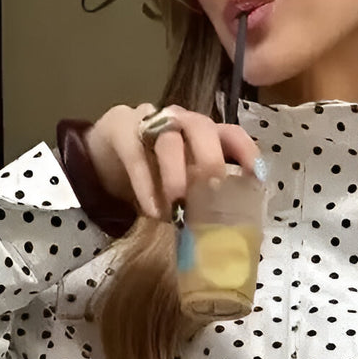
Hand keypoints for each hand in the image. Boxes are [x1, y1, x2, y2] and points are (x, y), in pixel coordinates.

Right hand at [84, 104, 260, 221]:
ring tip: (177, 208)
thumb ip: (201, 202)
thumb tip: (226, 238)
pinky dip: (145, 184)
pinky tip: (153, 211)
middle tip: (213, 191)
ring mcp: (149, 120)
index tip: (256, 177)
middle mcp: (180, 121)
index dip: (246, 151)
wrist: (100, 161)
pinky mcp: (120, 129)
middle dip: (209, 159)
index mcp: (202, 134)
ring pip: (168, 138)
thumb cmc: (151, 178)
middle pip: (201, 128)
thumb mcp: (181, 190)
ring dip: (176, 174)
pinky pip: (135, 154)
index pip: (230, 133)